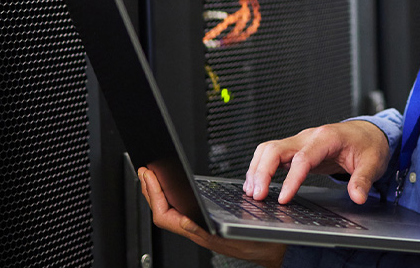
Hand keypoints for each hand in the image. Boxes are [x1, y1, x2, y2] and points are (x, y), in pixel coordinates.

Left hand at [138, 167, 286, 267]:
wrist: (274, 249)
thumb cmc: (258, 243)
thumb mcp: (234, 234)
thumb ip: (206, 232)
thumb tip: (184, 222)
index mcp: (198, 232)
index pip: (164, 215)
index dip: (154, 195)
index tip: (150, 177)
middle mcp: (195, 230)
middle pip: (162, 210)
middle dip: (150, 190)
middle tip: (145, 170)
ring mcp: (198, 227)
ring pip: (169, 210)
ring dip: (158, 192)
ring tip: (153, 177)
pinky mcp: (204, 223)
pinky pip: (180, 209)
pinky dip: (171, 196)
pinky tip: (172, 189)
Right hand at [244, 120, 389, 204]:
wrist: (367, 133)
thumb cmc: (368, 145)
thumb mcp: (372, 162)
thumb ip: (363, 180)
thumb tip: (357, 197)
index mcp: (326, 138)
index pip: (302, 158)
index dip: (290, 179)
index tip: (283, 198)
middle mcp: (308, 137)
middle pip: (275, 149)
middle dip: (262, 172)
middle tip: (257, 196)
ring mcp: (300, 141)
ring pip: (268, 150)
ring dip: (256, 169)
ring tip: (252, 192)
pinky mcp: (295, 149)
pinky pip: (271, 154)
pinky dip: (260, 167)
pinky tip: (256, 183)